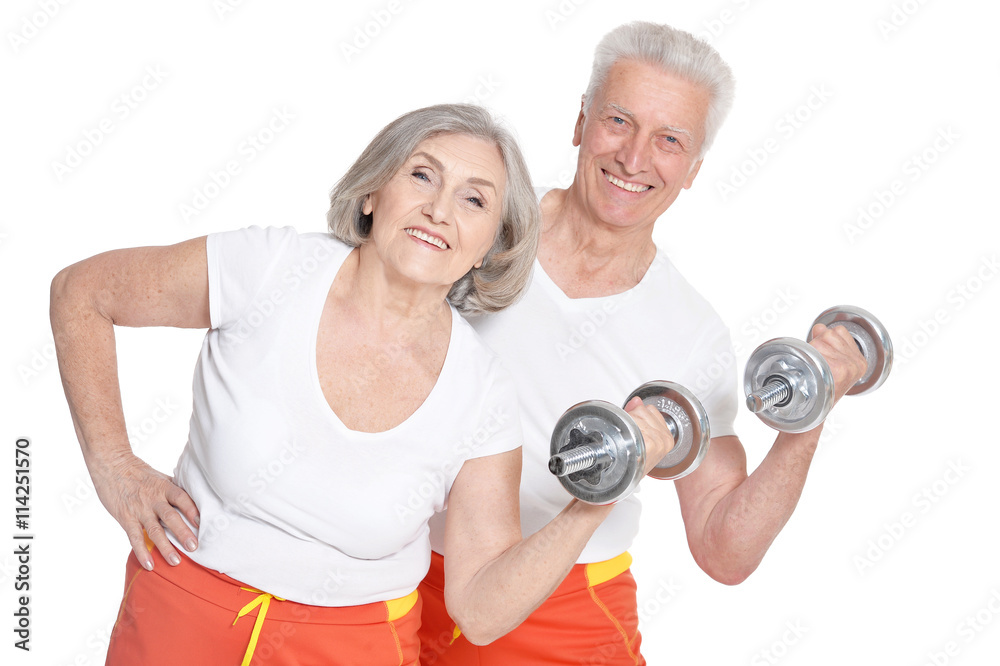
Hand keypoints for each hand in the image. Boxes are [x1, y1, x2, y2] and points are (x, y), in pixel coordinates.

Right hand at [89, 453, 199, 569]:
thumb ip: (174, 489)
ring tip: (176, 562)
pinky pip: (135, 538)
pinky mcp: (126, 518)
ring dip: (165, 547)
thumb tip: (195, 497)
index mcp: (164, 487)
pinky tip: (150, 565)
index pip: (181, 498)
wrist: (111, 466)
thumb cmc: (139, 472)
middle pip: (170, 517)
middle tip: (194, 547)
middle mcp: (153, 499)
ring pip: (154, 530)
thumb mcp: (160, 477)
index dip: (192, 510)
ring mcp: (139, 510)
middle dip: (183, 533)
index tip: (203, 522)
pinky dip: (142, 552)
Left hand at [623, 397, 675, 475]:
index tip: (634, 428)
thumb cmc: (632, 462)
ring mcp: (657, 441)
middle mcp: (664, 439)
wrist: (622, 480)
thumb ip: (638, 414)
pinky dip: (624, 429)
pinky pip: (632, 421)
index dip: (637, 417)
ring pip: (636, 415)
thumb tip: (636, 400)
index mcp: (667, 438)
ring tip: (626, 441)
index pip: (650, 410)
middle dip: (632, 420)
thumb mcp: (639, 436)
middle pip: (642, 410)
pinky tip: (624, 442)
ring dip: (626, 425)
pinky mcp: (649, 443)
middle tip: (628, 437)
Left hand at [808, 324, 868, 403]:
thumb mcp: (832, 364)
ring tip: (814, 368)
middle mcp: (855, 363)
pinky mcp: (837, 368)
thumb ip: (828, 342)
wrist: (814, 412)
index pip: (840, 331)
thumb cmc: (822, 390)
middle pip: (828, 333)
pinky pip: (814, 349)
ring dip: (811, 350)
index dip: (826, 339)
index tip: (823, 354)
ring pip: (821, 339)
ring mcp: (847, 365)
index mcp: (859, 362)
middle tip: (816, 364)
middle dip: (817, 344)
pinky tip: (812, 369)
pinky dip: (808, 356)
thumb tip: (819, 327)